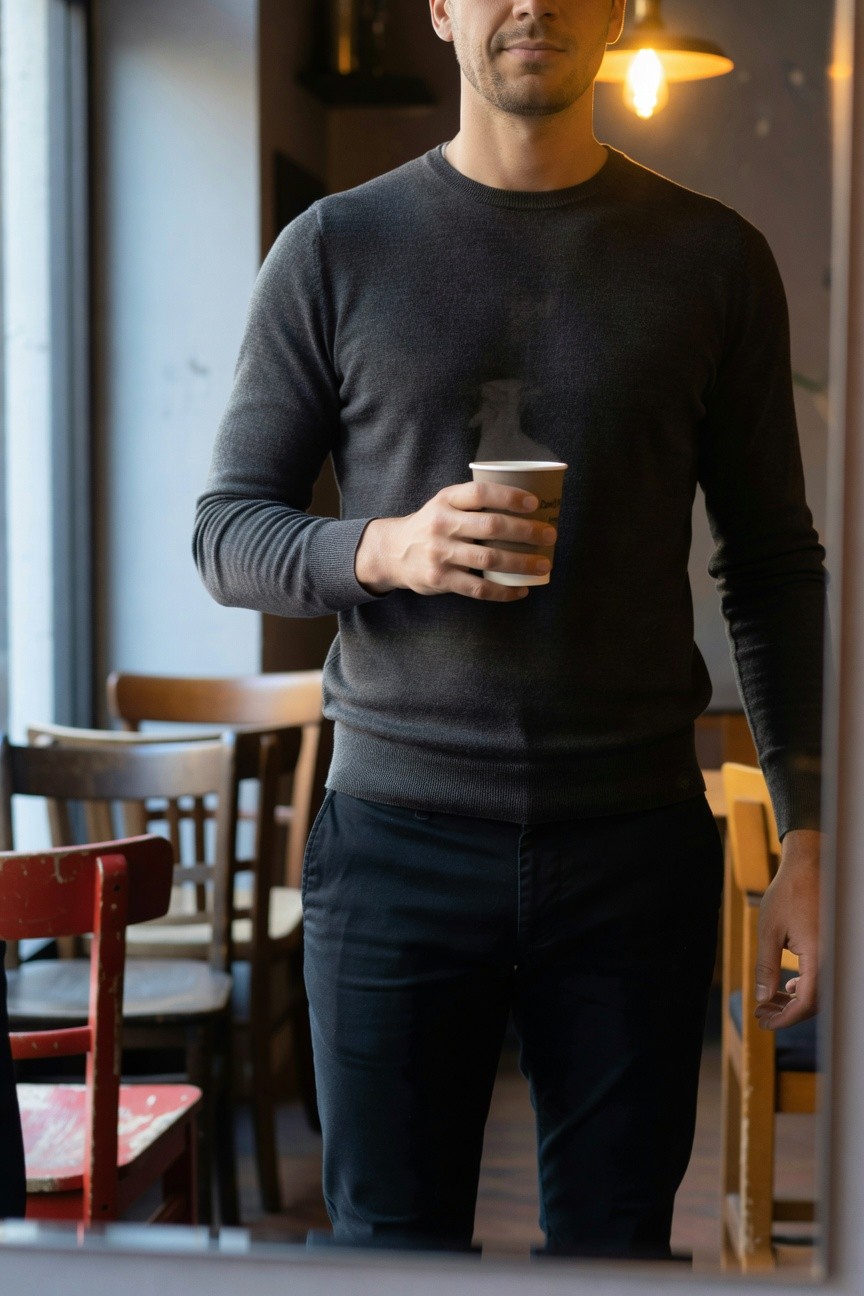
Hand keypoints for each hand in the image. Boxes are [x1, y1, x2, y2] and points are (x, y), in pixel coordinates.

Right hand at [354, 481, 556, 600]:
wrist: (393, 552)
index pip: (480, 493)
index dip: (509, 497)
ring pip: (489, 560)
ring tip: (544, 564)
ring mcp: (440, 554)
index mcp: (446, 500)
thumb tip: (527, 506)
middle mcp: (442, 525)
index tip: (534, 504)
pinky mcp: (441, 579)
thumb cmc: (432, 525)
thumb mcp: (444, 503)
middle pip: (491, 526)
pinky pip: (478, 589)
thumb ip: (474, 502)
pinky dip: (503, 592)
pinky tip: (521, 590)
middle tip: (550, 535)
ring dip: (521, 563)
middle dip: (526, 531)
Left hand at [754, 827, 822, 1029]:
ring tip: (770, 1001)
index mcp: (819, 956)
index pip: (806, 1002)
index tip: (764, 1021)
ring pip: (821, 991)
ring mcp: (837, 953)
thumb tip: (762, 998)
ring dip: (796, 1000)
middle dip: (788, 1012)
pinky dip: (806, 986)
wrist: (811, 867)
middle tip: (762, 1014)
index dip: (785, 1017)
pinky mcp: (835, 947)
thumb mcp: (769, 931)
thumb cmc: (788, 894)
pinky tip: (789, 985)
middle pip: (816, 1002)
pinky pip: (825, 977)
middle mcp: (834, 958)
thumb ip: (766, 967)